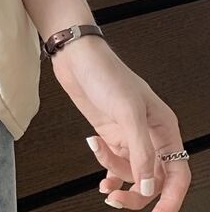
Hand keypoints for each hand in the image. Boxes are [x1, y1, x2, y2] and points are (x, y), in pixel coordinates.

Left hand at [50, 35, 190, 210]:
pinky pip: (115, 165)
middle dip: (137, 193)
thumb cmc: (106, 73)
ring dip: (115, 177)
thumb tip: (148, 186)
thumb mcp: (127, 112)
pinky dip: (108, 173)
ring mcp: (128, 136)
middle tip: (118, 200)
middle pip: (153, 179)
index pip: (177, 173)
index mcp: (164, 128)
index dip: (171, 197)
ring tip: (101, 172)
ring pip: (131, 173)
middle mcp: (150, 135)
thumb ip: (141, 152)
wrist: (75, 57)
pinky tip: (101, 178)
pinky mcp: (110, 134)